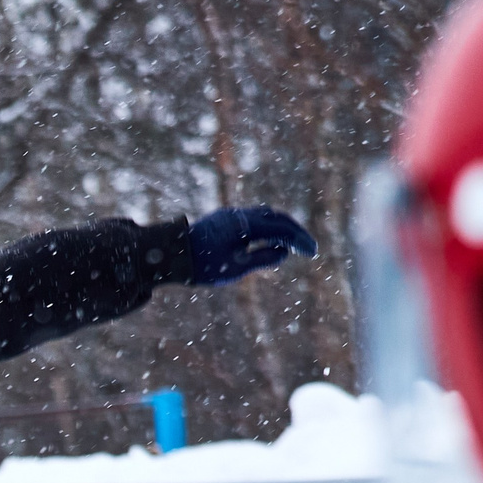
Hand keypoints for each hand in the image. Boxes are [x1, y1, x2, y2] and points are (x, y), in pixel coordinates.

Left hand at [187, 206, 318, 285]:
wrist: (170, 255)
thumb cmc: (202, 266)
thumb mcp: (236, 268)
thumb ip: (262, 258)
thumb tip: (284, 251)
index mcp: (246, 225)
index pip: (281, 229)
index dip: (299, 240)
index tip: (312, 252)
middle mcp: (239, 214)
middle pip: (276, 217)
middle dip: (294, 231)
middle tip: (307, 247)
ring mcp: (230, 215)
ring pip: (264, 216)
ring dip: (281, 227)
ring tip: (292, 243)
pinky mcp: (223, 219)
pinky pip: (251, 219)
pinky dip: (266, 227)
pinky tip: (270, 240)